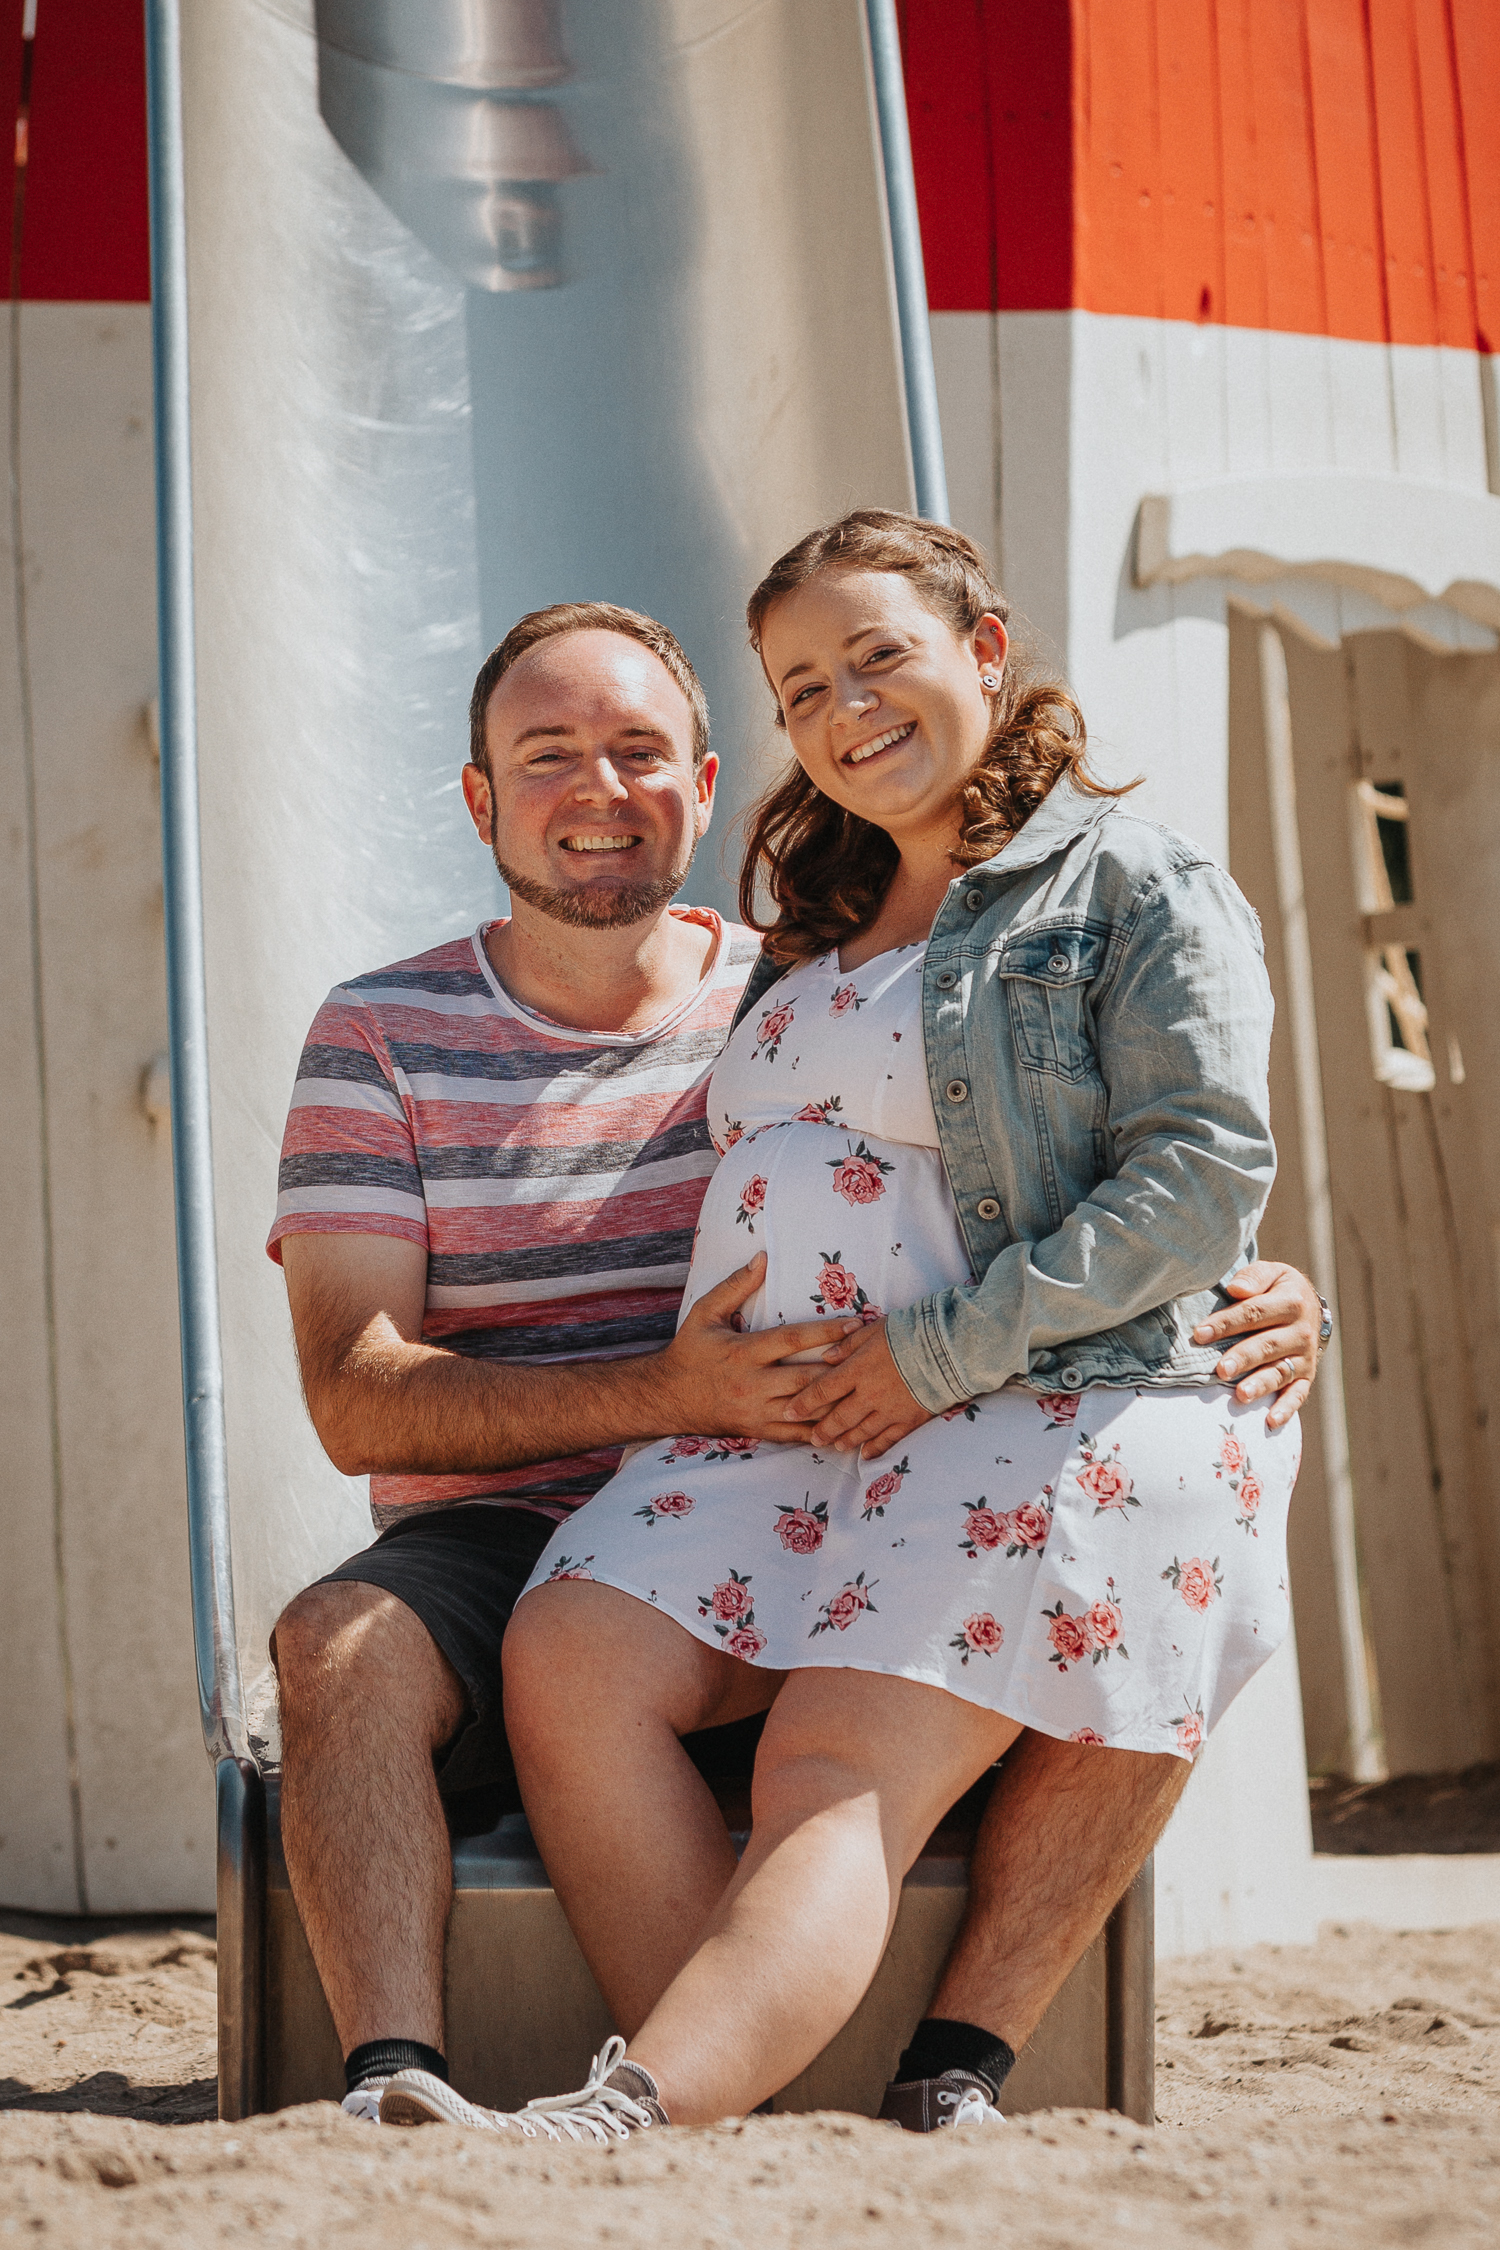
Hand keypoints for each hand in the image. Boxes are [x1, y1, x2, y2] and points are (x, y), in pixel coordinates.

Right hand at [656, 1255, 860, 1440]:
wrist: (666, 1397)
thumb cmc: (689, 1351)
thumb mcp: (704, 1313)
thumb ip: (735, 1285)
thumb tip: (762, 1257)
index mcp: (744, 1352)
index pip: (792, 1340)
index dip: (827, 1333)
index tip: (856, 1325)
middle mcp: (753, 1383)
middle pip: (806, 1377)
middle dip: (842, 1368)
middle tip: (873, 1358)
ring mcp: (757, 1411)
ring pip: (806, 1409)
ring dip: (837, 1400)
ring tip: (867, 1390)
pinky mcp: (758, 1430)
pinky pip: (796, 1434)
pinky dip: (822, 1430)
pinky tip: (846, 1424)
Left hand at [779, 1317, 934, 1459]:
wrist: (949, 1347)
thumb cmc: (909, 1332)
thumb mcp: (873, 1330)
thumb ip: (847, 1344)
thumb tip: (825, 1357)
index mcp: (857, 1370)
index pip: (822, 1390)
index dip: (804, 1403)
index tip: (789, 1411)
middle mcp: (869, 1394)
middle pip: (839, 1417)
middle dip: (822, 1429)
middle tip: (812, 1439)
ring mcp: (889, 1410)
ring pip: (861, 1431)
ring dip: (846, 1439)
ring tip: (835, 1445)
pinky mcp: (910, 1419)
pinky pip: (888, 1439)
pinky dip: (875, 1447)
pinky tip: (866, 1454)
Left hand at [1191, 1259, 1322, 1431]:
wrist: (1309, 1305)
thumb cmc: (1277, 1289)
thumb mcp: (1270, 1273)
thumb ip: (1253, 1278)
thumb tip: (1236, 1289)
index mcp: (1291, 1301)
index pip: (1255, 1313)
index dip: (1227, 1323)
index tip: (1201, 1334)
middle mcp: (1301, 1331)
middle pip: (1268, 1345)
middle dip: (1243, 1357)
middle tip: (1221, 1369)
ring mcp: (1305, 1356)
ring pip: (1281, 1372)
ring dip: (1261, 1384)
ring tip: (1241, 1395)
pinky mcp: (1307, 1376)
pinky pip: (1298, 1394)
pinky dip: (1286, 1409)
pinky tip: (1270, 1421)